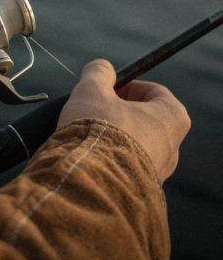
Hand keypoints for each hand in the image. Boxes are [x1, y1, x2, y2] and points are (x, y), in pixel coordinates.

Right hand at [58, 59, 190, 181]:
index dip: (126, 86)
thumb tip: (101, 68)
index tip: (107, 88)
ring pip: (134, 146)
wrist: (90, 182)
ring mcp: (157, 173)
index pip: (154, 91)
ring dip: (113, 138)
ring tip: (87, 137)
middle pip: (144, 120)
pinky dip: (109, 161)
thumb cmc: (98, 132)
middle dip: (118, 113)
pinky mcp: (139, 191)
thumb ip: (98, 73)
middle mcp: (172, 147)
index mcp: (172, 117)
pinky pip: (124, 169)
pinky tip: (88, 158)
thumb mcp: (92, 90)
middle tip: (95, 111)